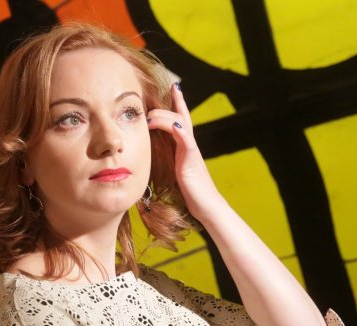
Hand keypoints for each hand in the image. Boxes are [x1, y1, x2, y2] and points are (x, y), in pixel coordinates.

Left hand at [146, 83, 225, 221]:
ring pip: (180, 125)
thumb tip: (154, 159)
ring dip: (164, 117)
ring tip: (150, 117)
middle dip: (172, 104)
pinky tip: (173, 125)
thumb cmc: (191, 193)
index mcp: (185, 147)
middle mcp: (189, 145)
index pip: (180, 120)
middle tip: (158, 98)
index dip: (177, 104)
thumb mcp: (176, 173)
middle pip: (180, 117)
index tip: (174, 88)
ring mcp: (192, 151)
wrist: (207, 206)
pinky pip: (187, 141)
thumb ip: (169, 162)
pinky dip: (180, 131)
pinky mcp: (191, 160)